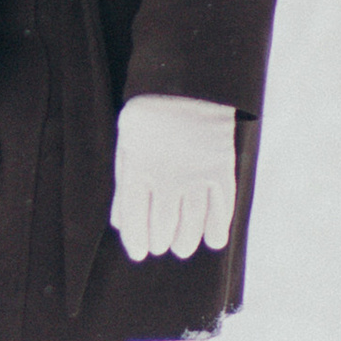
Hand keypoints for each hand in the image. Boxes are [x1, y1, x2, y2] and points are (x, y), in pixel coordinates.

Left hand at [112, 94, 237, 261]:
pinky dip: (218, 227)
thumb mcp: (126, 145)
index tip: (138, 254)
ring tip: (181, 248)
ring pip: (191, 220)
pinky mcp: (220, 167)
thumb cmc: (149, 117)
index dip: (136, 239)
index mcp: (138, 168)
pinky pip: (221, 206)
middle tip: (161, 247)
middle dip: (160, 241)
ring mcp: (195, 173)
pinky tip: (213, 242)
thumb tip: (120, 224)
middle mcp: (166, 175)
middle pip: (162, 223)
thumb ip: (123, 184)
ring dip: (186, 240)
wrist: (187, 86)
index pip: (134, 216)